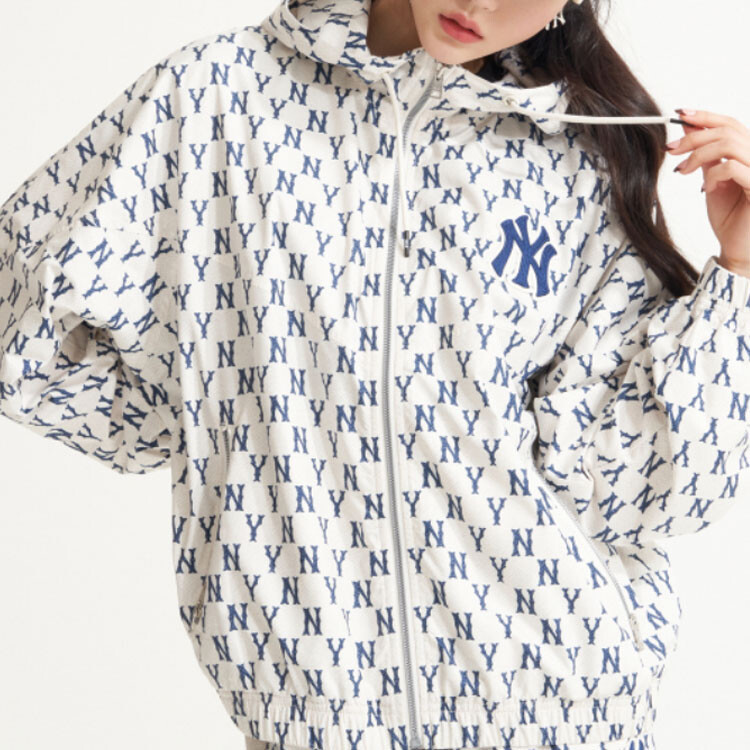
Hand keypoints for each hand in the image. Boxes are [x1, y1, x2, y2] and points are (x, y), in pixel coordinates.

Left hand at [666, 108, 749, 276]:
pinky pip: (734, 167)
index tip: (679, 115)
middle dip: (694, 136)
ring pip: (730, 144)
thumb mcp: (712, 182)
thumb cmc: (730, 217)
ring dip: (699, 154)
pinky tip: (704, 188)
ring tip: (683, 171)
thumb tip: (689, 132)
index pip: (730, 124)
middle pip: (727, 130)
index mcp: (748, 153)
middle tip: (671, 149)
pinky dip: (713, 174)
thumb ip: (706, 157)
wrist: (739, 248)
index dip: (705, 116)